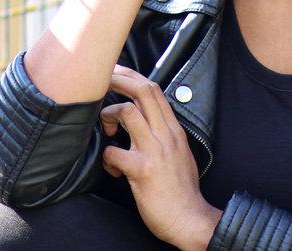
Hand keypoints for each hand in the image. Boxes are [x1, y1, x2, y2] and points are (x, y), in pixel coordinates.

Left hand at [101, 65, 222, 249]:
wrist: (190, 219)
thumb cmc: (180, 189)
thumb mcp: (179, 153)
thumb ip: (162, 134)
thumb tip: (140, 120)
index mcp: (173, 130)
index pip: (154, 89)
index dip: (132, 76)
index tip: (116, 72)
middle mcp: (166, 135)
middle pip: (142, 91)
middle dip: (118, 80)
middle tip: (102, 81)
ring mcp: (154, 151)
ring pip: (126, 111)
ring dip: (108, 115)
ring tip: (106, 131)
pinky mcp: (141, 170)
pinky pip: (113, 152)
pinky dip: (106, 159)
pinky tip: (112, 169)